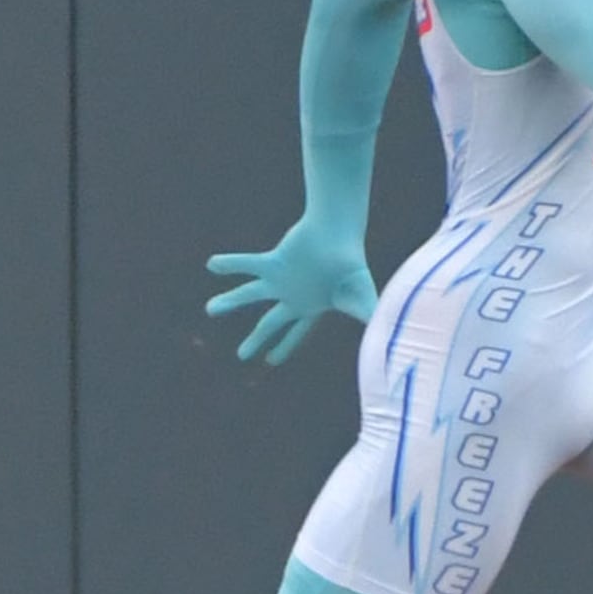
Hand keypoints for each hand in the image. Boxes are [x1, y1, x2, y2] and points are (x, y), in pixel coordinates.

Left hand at [203, 220, 376, 364]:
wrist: (341, 232)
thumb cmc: (352, 265)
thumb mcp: (362, 299)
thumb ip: (370, 322)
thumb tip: (383, 348)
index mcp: (310, 306)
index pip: (295, 333)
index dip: (284, 347)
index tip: (270, 361)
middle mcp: (292, 295)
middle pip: (270, 322)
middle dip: (256, 339)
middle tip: (241, 355)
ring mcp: (281, 278)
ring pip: (249, 294)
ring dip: (230, 301)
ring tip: (209, 309)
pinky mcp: (274, 261)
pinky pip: (247, 264)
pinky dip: (230, 264)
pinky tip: (211, 264)